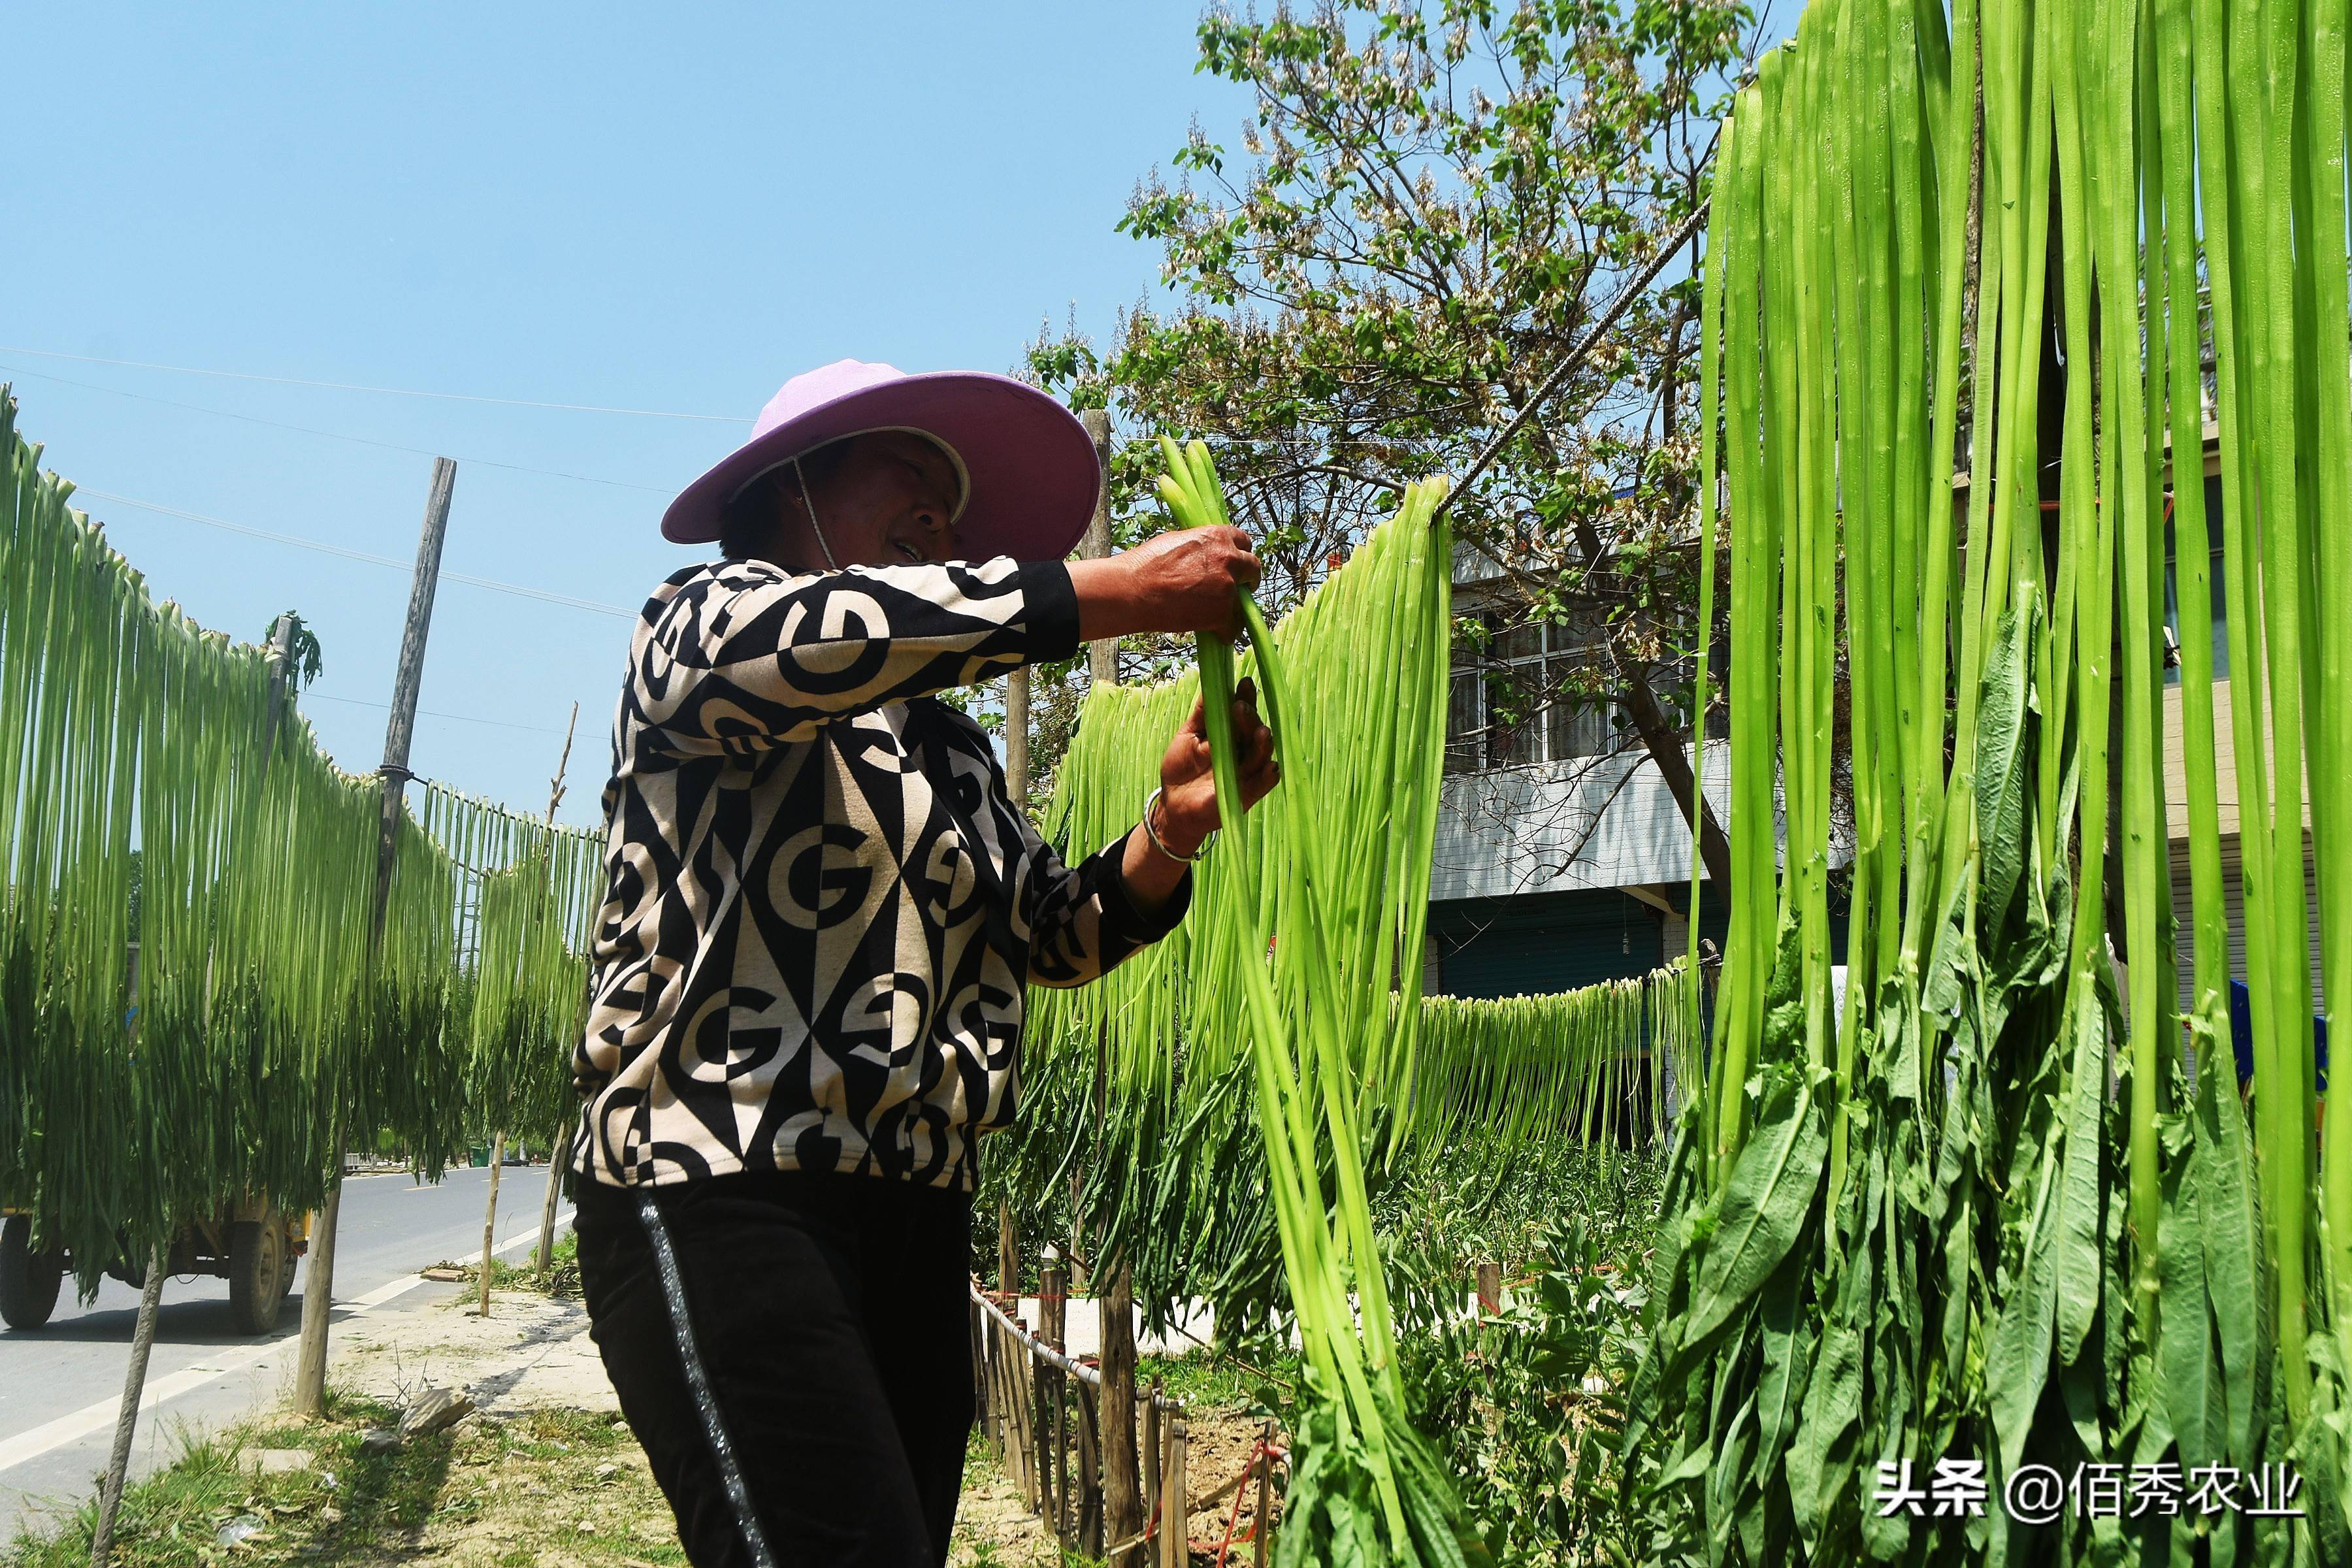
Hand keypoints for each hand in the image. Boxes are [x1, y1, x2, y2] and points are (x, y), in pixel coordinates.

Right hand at [1069, 526, 1261, 642]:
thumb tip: (1207, 554)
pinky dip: (1225, 632)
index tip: (1238, 563)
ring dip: (1235, 608)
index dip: (1241, 553)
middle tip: (1239, 588)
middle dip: (1247, 578)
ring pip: (1245, 602)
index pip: (1244, 541)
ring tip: (1220, 615)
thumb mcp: (1178, 540)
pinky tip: (1215, 633)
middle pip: (1253, 568)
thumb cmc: (1147, 564)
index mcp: (1217, 536)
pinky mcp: (1221, 614)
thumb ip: (1201, 546)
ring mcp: (1227, 587)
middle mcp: (1229, 559)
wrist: (1133, 590)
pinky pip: (1233, 628)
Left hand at [1153, 677, 1278, 852]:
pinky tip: (1270, 767)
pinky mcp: (1247, 794)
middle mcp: (1242, 749)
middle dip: (1249, 718)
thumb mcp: (1187, 736)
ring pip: (1262, 755)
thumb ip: (1201, 715)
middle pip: (1253, 730)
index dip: (1245, 698)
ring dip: (1263, 744)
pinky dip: (1268, 776)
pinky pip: (1263, 784)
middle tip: (1239, 707)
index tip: (1243, 683)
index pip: (1243, 712)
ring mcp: (1246, 771)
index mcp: (1230, 733)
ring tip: (1260, 732)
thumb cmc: (1181, 767)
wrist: (1172, 803)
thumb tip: (1210, 686)